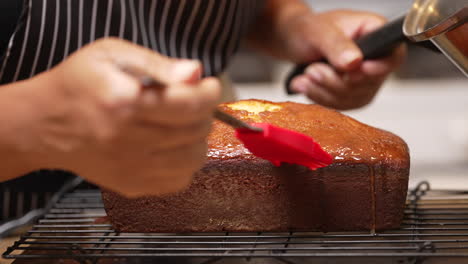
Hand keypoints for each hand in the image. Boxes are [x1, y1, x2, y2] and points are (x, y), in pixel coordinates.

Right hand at [23, 38, 220, 196]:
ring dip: (198, 139)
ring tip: (185, 125)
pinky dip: (185, 164)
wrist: (44, 124)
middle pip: (196, 131)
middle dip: (204, 112)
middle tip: (193, 102)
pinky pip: (178, 181)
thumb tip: (195, 73)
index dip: (210, 93)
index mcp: (125, 103)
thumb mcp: (111, 55)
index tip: (209, 86)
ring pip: (193, 160)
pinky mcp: (131, 185)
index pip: (190, 104)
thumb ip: (157, 64)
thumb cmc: (77, 85)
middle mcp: (129, 140)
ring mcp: (131, 168)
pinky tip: (173, 147)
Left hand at [286, 10, 405, 109]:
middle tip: (312, 70)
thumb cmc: (309, 29)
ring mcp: (366, 80)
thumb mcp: (320, 31)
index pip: (393, 57)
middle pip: (369, 83)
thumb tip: (355, 62)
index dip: (378, 69)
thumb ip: (337, 45)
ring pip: (353, 98)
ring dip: (324, 90)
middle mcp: (376, 59)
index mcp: (376, 33)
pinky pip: (341, 106)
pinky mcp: (352, 95)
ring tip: (305, 75)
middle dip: (336, 80)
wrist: (295, 41)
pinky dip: (319, 97)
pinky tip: (305, 84)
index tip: (354, 72)